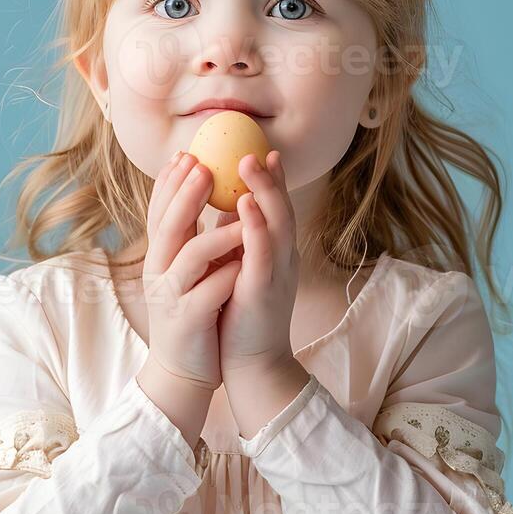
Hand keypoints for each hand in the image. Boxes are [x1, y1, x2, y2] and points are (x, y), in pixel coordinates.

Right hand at [142, 151, 245, 392]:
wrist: (185, 369)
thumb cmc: (195, 310)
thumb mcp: (191, 268)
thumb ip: (195, 234)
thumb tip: (213, 193)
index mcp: (161, 255)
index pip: (160, 210)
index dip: (171, 182)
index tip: (187, 153)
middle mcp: (160, 272)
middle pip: (168, 225)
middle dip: (186, 193)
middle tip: (204, 166)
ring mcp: (172, 297)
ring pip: (189, 256)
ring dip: (216, 230)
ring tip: (242, 209)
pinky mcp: (189, 321)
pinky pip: (207, 293)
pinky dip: (226, 274)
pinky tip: (243, 262)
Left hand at [217, 150, 298, 381]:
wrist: (252, 365)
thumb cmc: (242, 316)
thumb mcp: (243, 269)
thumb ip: (240, 240)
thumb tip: (229, 207)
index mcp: (277, 253)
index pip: (277, 208)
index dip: (272, 179)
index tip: (263, 151)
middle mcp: (283, 258)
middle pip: (282, 208)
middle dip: (270, 177)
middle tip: (257, 148)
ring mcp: (277, 273)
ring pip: (279, 223)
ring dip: (265, 191)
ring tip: (250, 163)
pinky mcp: (264, 290)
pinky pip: (262, 252)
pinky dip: (255, 225)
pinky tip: (243, 205)